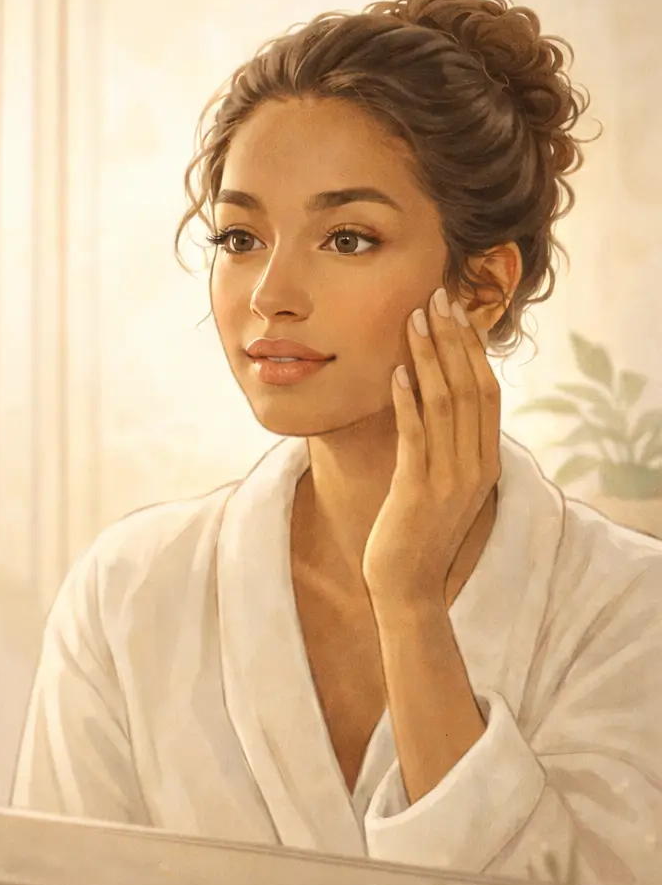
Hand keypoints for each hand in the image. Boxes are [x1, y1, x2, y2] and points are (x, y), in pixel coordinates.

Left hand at [361, 287, 501, 605]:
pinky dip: (408, 400)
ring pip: (445, 404)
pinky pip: (416, 436)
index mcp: (485, 461)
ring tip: (414, 320)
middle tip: (437, 298)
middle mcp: (475, 466)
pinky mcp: (419, 491)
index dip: (472, 348)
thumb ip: (446, 446)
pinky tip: (396, 371)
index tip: (456, 312)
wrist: (407, 586)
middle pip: (470, 388)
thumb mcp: (442, 484)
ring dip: (429, 357)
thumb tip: (432, 399)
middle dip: (453, 339)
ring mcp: (450, 479)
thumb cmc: (417, 532)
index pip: (486, 392)